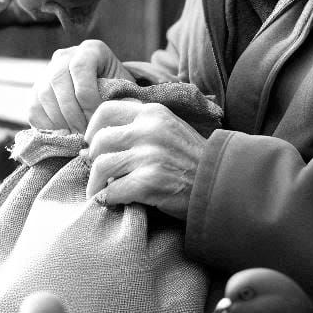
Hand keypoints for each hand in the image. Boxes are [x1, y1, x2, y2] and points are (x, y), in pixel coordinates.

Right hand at [28, 40, 132, 132]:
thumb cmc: (119, 94)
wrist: (105, 95)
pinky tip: (64, 135)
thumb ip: (120, 98)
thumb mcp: (125, 90)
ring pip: (43, 94)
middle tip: (85, 132)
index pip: (80, 67)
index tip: (97, 119)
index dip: (87, 97)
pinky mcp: (36, 91)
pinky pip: (34, 108)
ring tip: (76, 136)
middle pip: (58, 80)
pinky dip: (47, 126)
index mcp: (90, 49)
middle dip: (72, 112)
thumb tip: (112, 119)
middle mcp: (65, 55)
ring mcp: (47, 71)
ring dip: (60, 121)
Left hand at [82, 100, 206, 219]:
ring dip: (95, 183)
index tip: (92, 145)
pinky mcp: (150, 182)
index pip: (106, 111)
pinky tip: (110, 202)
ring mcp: (150, 155)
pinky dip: (106, 199)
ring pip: (101, 165)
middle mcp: (149, 130)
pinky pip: (112, 191)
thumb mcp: (169, 130)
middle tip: (97, 174)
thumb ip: (138, 129)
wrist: (221, 185)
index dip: (92, 129)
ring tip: (99, 191)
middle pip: (99, 140)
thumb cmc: (192, 160)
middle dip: (93, 160)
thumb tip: (91, 145)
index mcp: (153, 113)